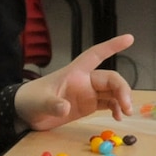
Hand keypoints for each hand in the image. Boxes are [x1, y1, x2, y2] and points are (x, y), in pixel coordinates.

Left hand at [16, 35, 135, 129]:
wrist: (26, 114)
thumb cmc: (31, 100)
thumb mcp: (39, 102)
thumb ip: (52, 104)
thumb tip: (64, 107)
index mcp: (74, 72)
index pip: (96, 54)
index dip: (112, 46)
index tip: (129, 38)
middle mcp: (85, 81)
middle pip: (111, 79)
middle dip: (122, 89)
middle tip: (127, 106)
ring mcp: (88, 93)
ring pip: (112, 92)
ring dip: (122, 100)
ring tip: (126, 114)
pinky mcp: (88, 105)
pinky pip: (108, 104)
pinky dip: (116, 109)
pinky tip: (118, 117)